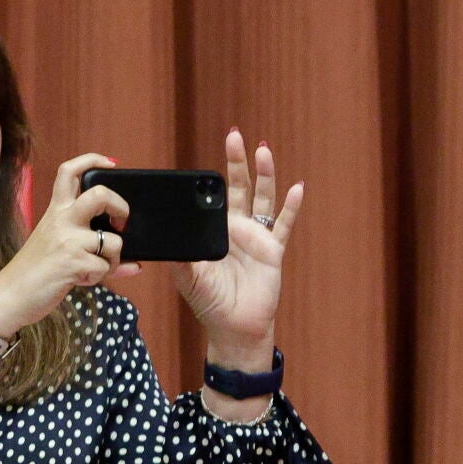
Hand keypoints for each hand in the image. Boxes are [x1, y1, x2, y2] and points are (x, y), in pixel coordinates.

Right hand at [0, 153, 141, 333]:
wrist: (10, 296)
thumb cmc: (35, 271)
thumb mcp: (56, 247)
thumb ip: (89, 245)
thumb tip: (134, 262)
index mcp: (55, 211)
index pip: (69, 171)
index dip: (92, 160)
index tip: (111, 164)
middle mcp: (61, 220)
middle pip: (100, 194)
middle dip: (121, 206)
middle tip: (121, 223)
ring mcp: (68, 240)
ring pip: (113, 240)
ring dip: (113, 259)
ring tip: (95, 266)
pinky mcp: (73, 262)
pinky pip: (105, 268)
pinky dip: (99, 277)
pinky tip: (81, 280)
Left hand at [172, 129, 302, 363]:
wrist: (234, 328)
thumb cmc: (209, 302)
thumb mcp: (187, 277)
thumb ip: (179, 256)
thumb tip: (165, 239)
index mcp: (216, 230)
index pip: (215, 196)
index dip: (215, 175)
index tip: (209, 157)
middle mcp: (238, 228)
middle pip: (240, 187)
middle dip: (238, 162)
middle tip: (234, 135)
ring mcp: (257, 237)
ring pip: (263, 199)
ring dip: (265, 174)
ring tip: (264, 150)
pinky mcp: (273, 251)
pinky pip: (284, 225)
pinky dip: (291, 207)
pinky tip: (297, 188)